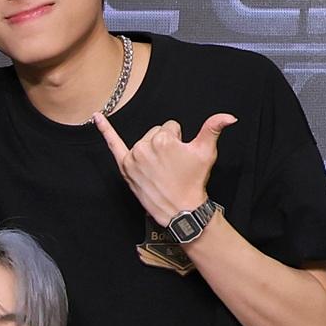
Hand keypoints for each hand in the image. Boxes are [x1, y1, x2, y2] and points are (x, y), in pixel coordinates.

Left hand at [96, 111, 235, 224]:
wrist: (180, 209)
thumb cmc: (193, 181)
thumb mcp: (206, 152)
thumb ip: (213, 128)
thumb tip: (229, 117)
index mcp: (163, 138)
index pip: (170, 126)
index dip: (178, 140)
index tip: (180, 157)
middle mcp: (144, 146)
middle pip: (156, 132)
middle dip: (164, 144)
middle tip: (172, 165)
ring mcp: (132, 158)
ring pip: (143, 141)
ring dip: (151, 150)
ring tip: (160, 169)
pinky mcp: (125, 168)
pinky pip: (113, 144)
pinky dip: (104, 129)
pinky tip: (96, 117)